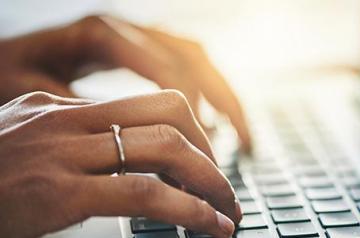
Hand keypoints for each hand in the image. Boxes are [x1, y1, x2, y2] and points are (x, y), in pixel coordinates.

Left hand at [0, 15, 250, 151]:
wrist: (0, 56)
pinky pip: (186, 63)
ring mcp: (136, 35)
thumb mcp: (37, 93)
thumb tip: (132, 146)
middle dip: (223, 105)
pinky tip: (215, 119)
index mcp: (101, 35)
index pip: (164, 71)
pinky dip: (208, 91)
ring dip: (225, 97)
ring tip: (243, 137)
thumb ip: (84, 113)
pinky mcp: (140, 47)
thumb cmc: (10, 73)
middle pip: (192, 59)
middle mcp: (127, 28)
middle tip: (240, 148)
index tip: (205, 153)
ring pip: (197, 58)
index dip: (190, 113)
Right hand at [0, 90, 240, 237]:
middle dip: (209, 153)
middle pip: (169, 117)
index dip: (193, 134)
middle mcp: (68, 121)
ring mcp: (62, 153)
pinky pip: (142, 193)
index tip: (207, 162)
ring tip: (226, 209)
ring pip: (164, 149)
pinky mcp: (57, 193)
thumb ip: (75, 141)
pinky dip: (187, 210)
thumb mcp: (29, 144)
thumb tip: (126, 150)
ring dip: (208, 180)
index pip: (152, 105)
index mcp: (64, 109)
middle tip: (225, 188)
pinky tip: (208, 225)